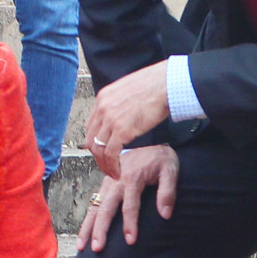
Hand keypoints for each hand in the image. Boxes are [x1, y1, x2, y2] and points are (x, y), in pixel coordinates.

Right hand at [78, 147, 178, 252]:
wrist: (147, 140)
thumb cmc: (160, 158)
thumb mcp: (170, 171)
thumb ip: (168, 192)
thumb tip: (165, 214)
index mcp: (132, 179)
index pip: (130, 206)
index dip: (130, 224)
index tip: (130, 241)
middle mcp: (116, 182)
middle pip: (106, 209)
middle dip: (100, 230)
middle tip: (98, 248)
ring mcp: (107, 184)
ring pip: (94, 208)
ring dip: (87, 228)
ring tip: (83, 247)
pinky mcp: (104, 186)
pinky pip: (93, 205)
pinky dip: (87, 220)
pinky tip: (83, 235)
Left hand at [83, 64, 171, 178]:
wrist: (166, 84)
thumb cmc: (156, 85)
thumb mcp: (129, 90)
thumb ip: (122, 103)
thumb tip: (126, 113)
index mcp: (103, 98)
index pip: (91, 125)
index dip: (96, 142)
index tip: (104, 151)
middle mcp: (102, 108)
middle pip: (91, 139)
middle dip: (97, 157)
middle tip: (106, 166)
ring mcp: (110, 119)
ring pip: (98, 149)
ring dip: (104, 165)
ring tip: (113, 173)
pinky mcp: (121, 129)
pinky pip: (110, 153)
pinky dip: (112, 166)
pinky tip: (118, 172)